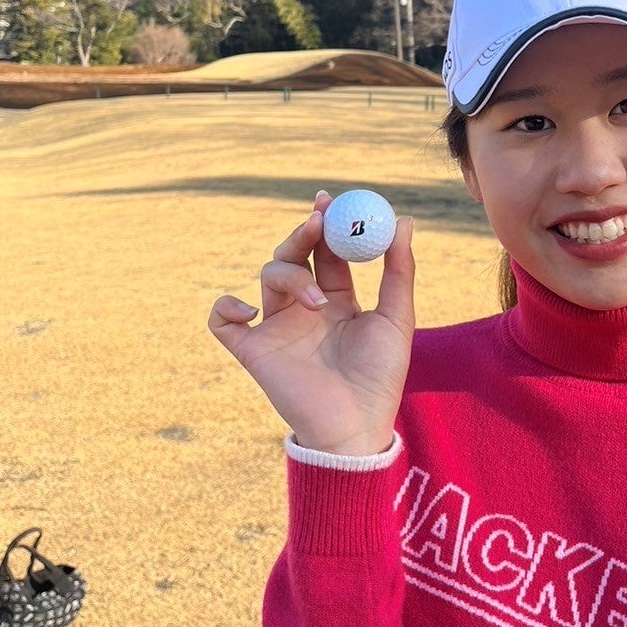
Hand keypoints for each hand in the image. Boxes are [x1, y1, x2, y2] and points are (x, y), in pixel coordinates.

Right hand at [208, 192, 414, 455]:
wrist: (357, 426)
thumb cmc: (381, 377)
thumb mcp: (397, 317)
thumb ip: (399, 269)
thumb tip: (405, 220)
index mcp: (337, 299)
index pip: (327, 251)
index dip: (328, 224)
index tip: (333, 201)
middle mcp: (304, 308)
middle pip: (295, 254)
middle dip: (304, 233)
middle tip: (318, 220)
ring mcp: (277, 327)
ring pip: (268, 275)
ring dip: (291, 275)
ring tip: (319, 301)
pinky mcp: (253, 350)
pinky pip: (222, 322)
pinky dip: (226, 307)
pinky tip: (250, 310)